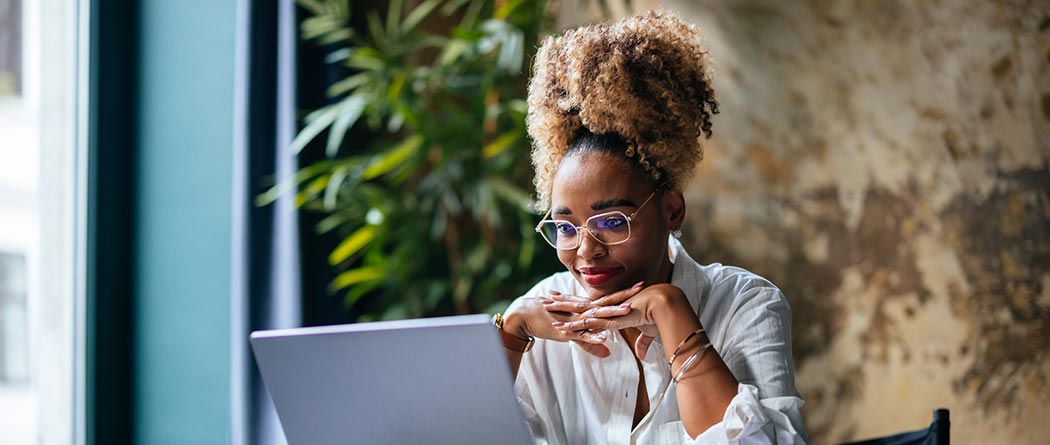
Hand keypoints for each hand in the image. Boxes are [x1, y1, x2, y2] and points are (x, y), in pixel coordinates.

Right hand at [502, 294, 630, 356]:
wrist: (525, 316)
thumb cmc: (548, 320)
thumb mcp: (572, 332)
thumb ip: (590, 342)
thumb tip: (607, 352)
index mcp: (584, 307)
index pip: (608, 299)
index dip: (624, 293)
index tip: (641, 286)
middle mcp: (581, 310)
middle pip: (606, 302)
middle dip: (624, 296)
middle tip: (642, 287)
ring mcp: (574, 319)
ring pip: (596, 316)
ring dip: (612, 313)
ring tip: (628, 310)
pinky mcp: (566, 331)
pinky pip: (581, 335)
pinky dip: (592, 336)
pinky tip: (604, 338)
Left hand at [546, 283, 683, 358]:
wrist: (665, 306)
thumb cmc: (660, 316)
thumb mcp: (648, 332)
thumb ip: (642, 344)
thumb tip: (642, 356)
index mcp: (614, 307)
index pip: (592, 303)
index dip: (579, 301)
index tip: (566, 297)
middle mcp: (607, 307)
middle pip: (580, 303)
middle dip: (563, 301)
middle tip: (547, 297)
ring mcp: (606, 313)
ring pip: (578, 311)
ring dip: (561, 311)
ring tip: (544, 308)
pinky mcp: (608, 321)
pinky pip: (586, 325)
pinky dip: (572, 328)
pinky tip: (559, 329)